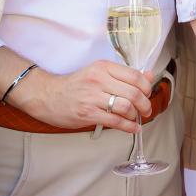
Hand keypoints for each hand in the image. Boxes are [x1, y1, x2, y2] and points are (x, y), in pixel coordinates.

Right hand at [20, 61, 154, 132]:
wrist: (47, 95)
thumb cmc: (75, 85)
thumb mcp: (99, 73)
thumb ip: (123, 75)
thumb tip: (149, 76)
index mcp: (103, 67)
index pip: (135, 75)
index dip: (146, 87)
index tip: (148, 93)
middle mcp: (99, 79)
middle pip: (133, 92)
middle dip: (145, 103)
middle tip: (147, 109)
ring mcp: (92, 97)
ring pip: (126, 107)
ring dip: (136, 115)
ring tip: (137, 118)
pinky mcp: (87, 114)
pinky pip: (114, 121)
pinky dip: (128, 126)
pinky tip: (133, 128)